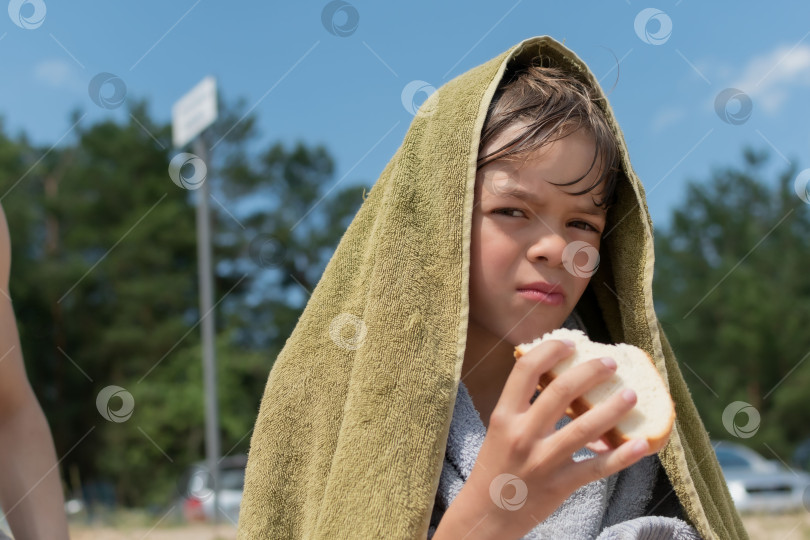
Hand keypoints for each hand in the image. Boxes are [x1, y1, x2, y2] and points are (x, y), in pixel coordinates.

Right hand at [434, 339, 655, 539]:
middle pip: (561, 391)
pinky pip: (597, 468)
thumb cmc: (495, 467)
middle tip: (610, 364)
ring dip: (613, 408)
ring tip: (632, 394)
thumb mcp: (500, 430)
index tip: (570, 343)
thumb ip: (523, 406)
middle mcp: (523, 435)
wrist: (485, 516)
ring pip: (585, 428)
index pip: (526, 370)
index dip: (550, 350)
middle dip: (591, 372)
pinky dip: (622, 455)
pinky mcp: (560, 486)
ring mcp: (542, 462)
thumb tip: (559, 377)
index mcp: (504, 416)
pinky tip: (642, 443)